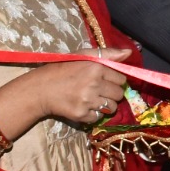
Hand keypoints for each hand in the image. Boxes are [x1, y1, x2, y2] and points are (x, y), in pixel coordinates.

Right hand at [15, 47, 132, 125]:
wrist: (40, 89)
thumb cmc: (63, 69)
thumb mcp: (83, 55)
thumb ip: (107, 54)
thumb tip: (129, 53)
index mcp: (96, 68)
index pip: (121, 78)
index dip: (114, 80)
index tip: (105, 80)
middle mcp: (94, 84)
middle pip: (119, 94)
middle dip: (112, 93)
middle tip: (99, 90)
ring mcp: (88, 101)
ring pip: (112, 107)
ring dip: (106, 105)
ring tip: (93, 99)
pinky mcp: (81, 114)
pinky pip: (98, 117)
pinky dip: (94, 114)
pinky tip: (84, 106)